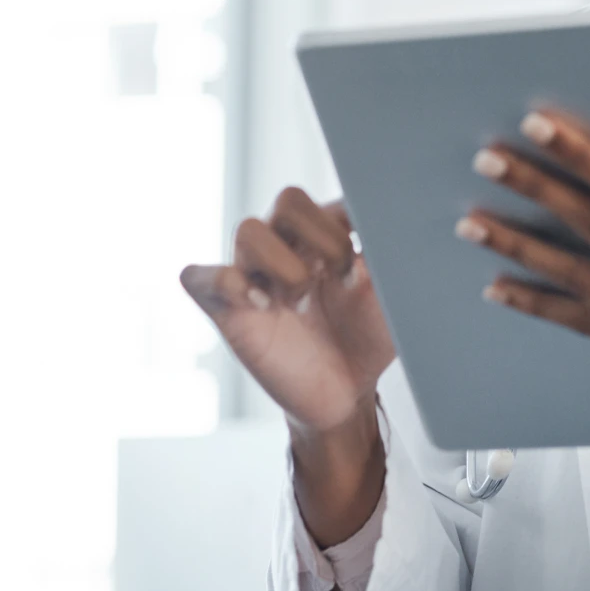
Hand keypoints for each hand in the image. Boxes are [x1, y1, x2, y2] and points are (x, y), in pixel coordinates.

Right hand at [180, 187, 394, 434]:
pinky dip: (228, 281)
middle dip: (322, 236)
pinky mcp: (227, 309)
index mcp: (325, 233)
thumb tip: (376, 230)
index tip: (370, 262)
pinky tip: (261, 304)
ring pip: (249, 229)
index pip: (335, 195)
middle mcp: (286, 245)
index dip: (353, 220)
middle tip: (341, 278)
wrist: (346, 395)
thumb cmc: (367, 338)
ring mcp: (253, 275)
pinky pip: (198, 276)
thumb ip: (386, 260)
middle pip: (289, 199)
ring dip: (284, 264)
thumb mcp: (391, 298)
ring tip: (301, 302)